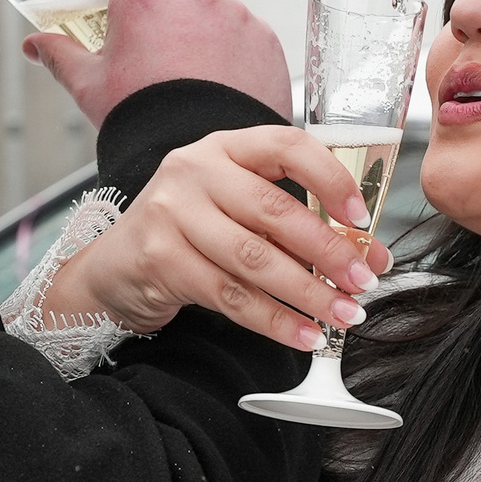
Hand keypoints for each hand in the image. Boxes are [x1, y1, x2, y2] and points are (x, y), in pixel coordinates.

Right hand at [22, 0, 290, 124]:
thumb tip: (37, 45)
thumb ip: (61, 55)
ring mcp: (232, 13)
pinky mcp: (261, 35)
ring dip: (184, 7)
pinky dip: (220, 33)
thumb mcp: (91, 87)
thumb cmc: (145, 123)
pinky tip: (208, 67)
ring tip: (173, 50)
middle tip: (130, 15)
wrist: (205, 156)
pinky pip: (237, 20)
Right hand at [37, 127, 397, 349]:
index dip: (331, 180)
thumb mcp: (234, 205)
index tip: (362, 218)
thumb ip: (292, 220)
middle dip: (329, 250)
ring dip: (308, 293)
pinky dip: (275, 321)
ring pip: (255, 259)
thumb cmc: (188, 230)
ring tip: (344, 315)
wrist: (115, 265)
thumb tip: (365, 253)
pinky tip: (304, 335)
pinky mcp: (161, 260)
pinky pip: (231, 296)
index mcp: (224, 148)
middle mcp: (194, 171)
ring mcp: (172, 214)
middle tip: (364, 280)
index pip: (287, 146)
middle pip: (274, 210)